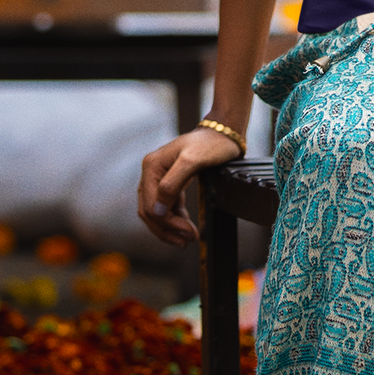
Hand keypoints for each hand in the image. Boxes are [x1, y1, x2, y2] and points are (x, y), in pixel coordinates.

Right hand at [138, 125, 243, 246]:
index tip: (187, 233)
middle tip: (187, 241)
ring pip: (157, 211)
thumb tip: (157, 210)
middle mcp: (151, 172)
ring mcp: (159, 177)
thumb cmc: (211, 144)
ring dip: (170, 227)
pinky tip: (185, 226)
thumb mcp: (192, 162)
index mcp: (151, 167)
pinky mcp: (170, 182)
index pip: (150, 206)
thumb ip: (171, 185)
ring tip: (187, 238)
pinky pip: (166, 206)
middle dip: (167, 229)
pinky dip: (174, 218)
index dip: (167, 223)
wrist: (224, 134)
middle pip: (150, 211)